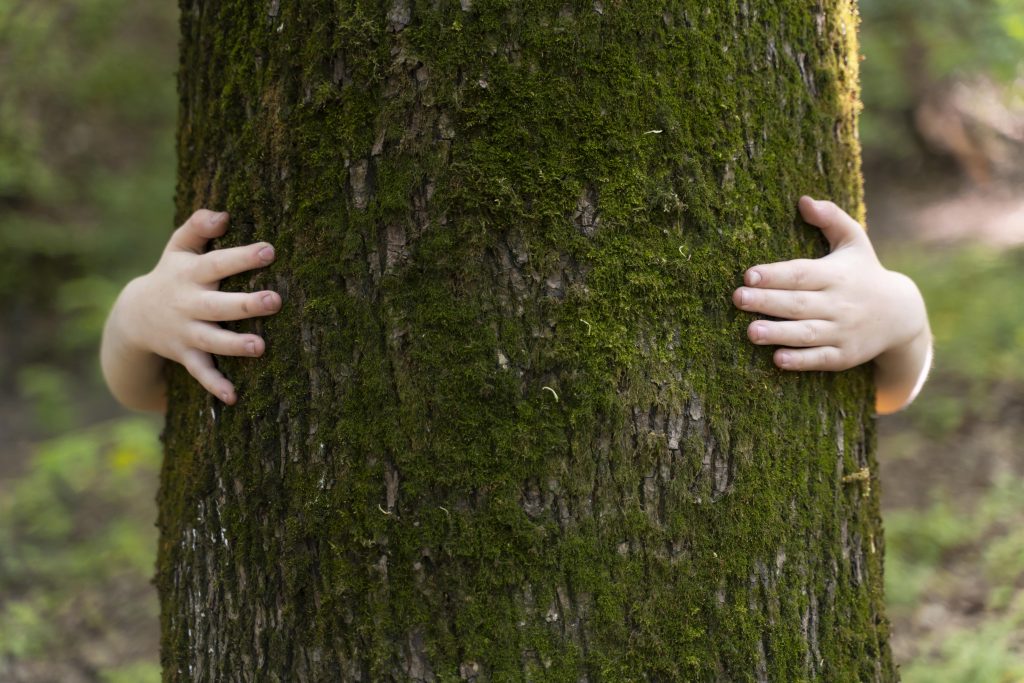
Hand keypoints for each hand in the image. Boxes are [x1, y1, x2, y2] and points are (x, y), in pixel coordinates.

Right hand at [106, 210, 280, 407]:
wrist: (134, 317)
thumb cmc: (172, 275)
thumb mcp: (178, 248)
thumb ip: (197, 227)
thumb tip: (223, 214)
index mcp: (191, 275)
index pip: (218, 263)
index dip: (242, 257)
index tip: (269, 250)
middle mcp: (189, 304)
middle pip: (218, 305)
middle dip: (246, 304)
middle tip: (275, 300)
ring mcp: (187, 333)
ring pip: (212, 341)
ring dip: (235, 345)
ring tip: (260, 346)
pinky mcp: (186, 356)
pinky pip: (200, 373)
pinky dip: (214, 385)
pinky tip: (233, 397)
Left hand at [732, 196, 930, 412]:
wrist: (901, 315)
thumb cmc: (864, 272)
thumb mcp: (854, 241)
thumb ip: (831, 218)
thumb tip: (804, 200)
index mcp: (836, 275)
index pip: (802, 273)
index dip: (775, 274)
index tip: (749, 274)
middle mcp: (839, 303)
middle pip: (798, 303)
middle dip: (766, 301)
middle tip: (737, 298)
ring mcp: (843, 331)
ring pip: (807, 333)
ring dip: (778, 333)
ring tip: (750, 331)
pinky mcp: (844, 356)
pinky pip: (821, 359)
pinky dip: (800, 360)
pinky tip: (777, 359)